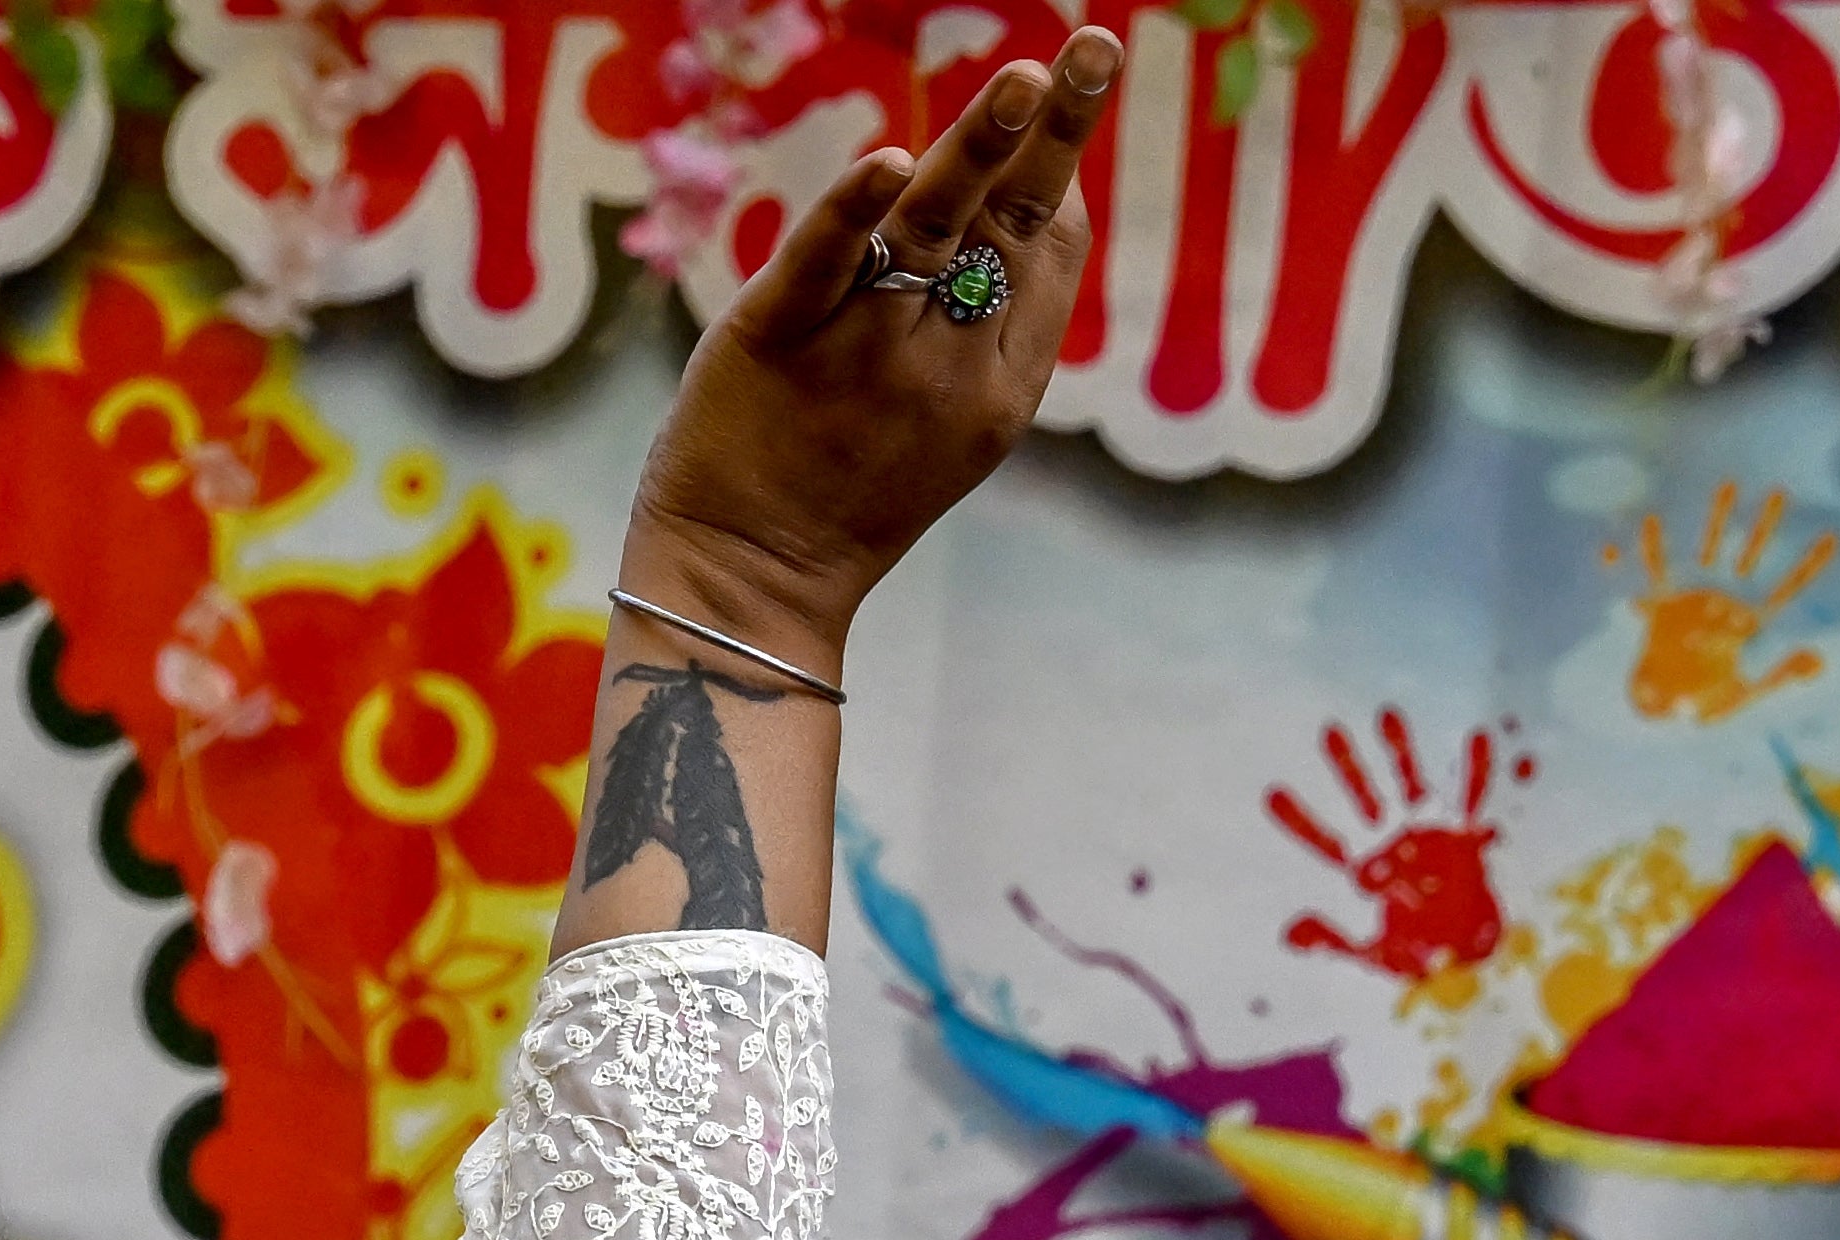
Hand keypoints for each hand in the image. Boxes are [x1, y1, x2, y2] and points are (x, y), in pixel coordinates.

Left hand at [621, 30, 1119, 651]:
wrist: (749, 586)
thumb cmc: (848, 497)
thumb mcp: (958, 429)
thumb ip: (1000, 326)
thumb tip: (1048, 202)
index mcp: (1000, 384)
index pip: (1047, 252)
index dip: (1059, 168)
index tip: (1069, 85)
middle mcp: (945, 363)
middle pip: (1010, 226)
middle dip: (1056, 134)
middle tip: (1090, 48)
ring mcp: (862, 351)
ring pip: (933, 229)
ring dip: (980, 148)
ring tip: (1024, 80)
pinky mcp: (772, 340)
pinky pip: (820, 263)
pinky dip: (852, 210)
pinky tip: (888, 161)